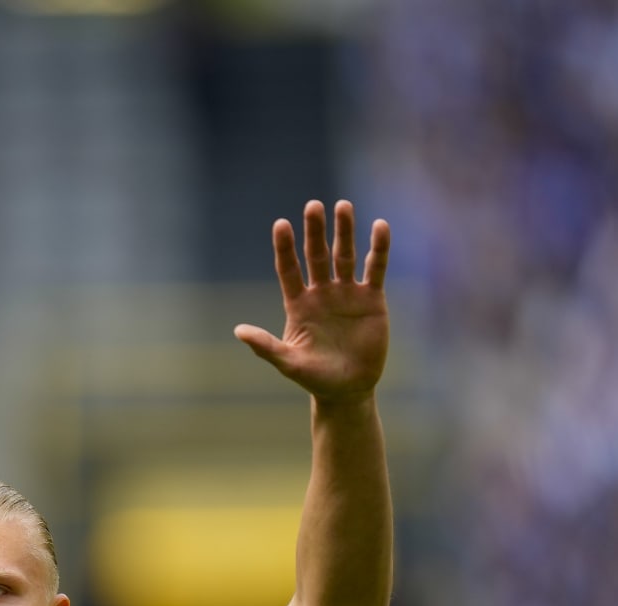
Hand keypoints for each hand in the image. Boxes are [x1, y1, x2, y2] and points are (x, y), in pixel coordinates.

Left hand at [235, 199, 389, 402]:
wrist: (348, 389)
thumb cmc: (314, 377)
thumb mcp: (288, 362)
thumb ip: (266, 346)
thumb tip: (238, 331)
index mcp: (298, 304)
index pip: (289, 270)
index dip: (285, 248)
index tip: (281, 224)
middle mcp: (321, 293)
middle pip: (317, 255)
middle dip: (315, 231)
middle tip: (313, 205)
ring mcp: (347, 293)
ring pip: (345, 256)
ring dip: (345, 231)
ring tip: (343, 205)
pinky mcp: (372, 299)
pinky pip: (375, 269)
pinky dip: (378, 249)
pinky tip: (379, 226)